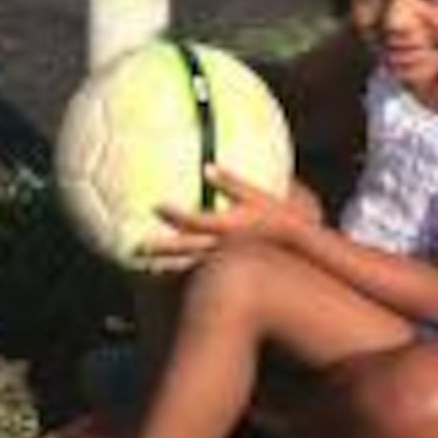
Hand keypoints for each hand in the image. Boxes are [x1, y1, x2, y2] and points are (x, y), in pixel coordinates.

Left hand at [138, 163, 299, 267]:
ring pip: (192, 264)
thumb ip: (232, 182)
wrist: (301, 249)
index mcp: (229, 226)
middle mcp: (224, 245)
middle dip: (162, 249)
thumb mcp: (259, 195)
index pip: (197, 221)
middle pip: (187, 249)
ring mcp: (226, 259)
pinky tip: (171, 270)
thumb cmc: (281, 217)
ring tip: (147, 265)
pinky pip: (202, 269)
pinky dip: (185, 270)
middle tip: (136, 247)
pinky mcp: (230, 267)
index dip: (176, 214)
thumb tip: (207, 166)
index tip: (156, 205)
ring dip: (169, 264)